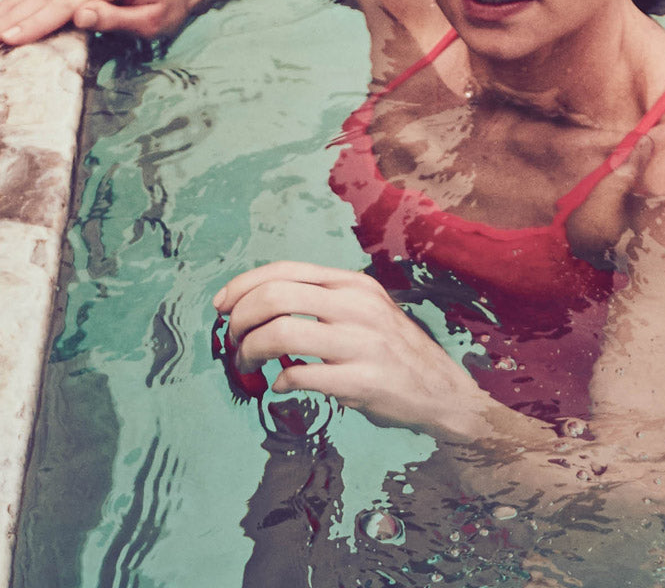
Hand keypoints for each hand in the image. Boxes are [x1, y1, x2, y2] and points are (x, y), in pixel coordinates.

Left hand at [213, 261, 493, 440]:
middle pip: (274, 298)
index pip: (283, 271)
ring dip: (250, 351)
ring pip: (281, 335)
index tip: (221, 306)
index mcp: (351, 284)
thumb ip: (318, 302)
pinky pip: (302, 376)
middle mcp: (357, 306)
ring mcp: (362, 343)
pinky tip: (281, 386)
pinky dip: (280, 382)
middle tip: (233, 342)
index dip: (242, 286)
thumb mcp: (363, 311)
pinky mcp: (363, 381)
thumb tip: (255, 305)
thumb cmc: (391, 352)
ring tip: (247, 366)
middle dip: (240, 321)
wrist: (443, 393)